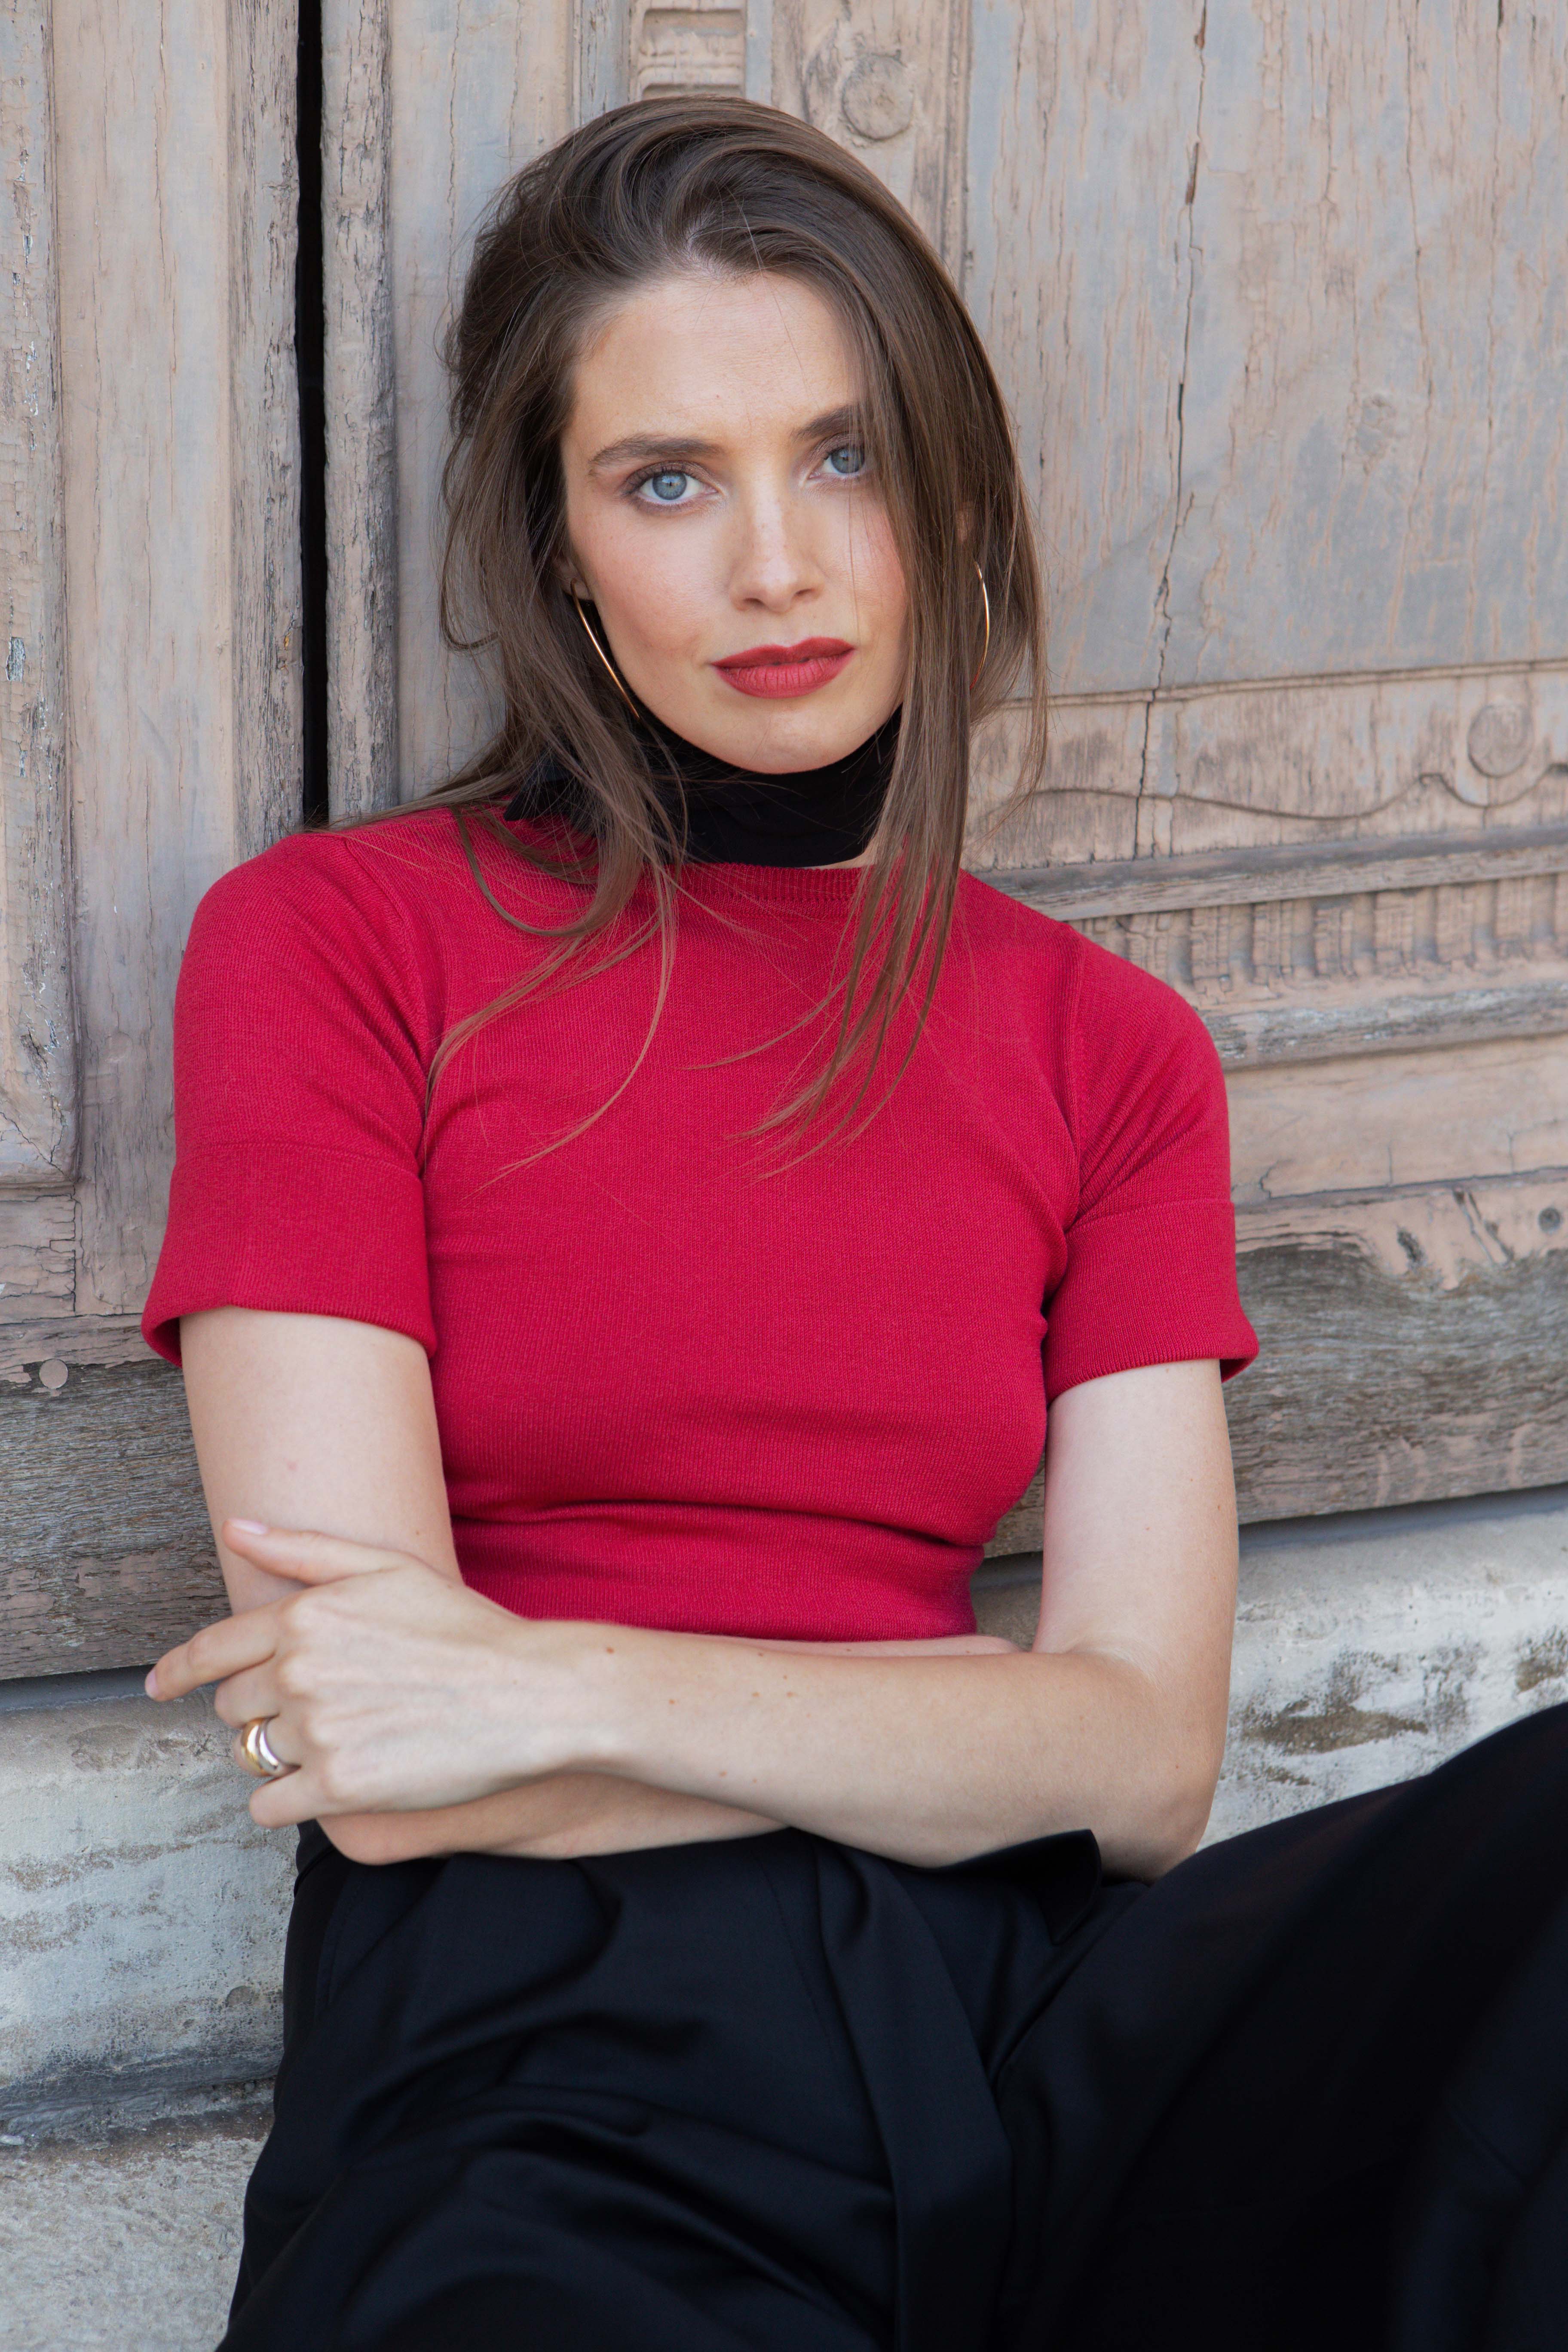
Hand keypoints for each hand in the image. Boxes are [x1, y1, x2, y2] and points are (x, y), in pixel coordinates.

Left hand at [145, 1521, 598, 1827]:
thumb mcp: (388, 1568)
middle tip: (315, 1708)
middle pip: (233, 1705)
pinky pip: (271, 1806)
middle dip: (261, 1708)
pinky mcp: (339, 1788)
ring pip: (253, 1756)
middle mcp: (299, 1672)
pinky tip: (326, 1783)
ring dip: (282, 1754)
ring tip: (338, 1739)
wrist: (528, 1694)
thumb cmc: (464, 1628)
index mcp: (305, 1616)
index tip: (158, 1685)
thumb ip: (305, 1550)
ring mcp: (317, 1732)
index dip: (178, 1669)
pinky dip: (288, 1800)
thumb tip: (236, 1529)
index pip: (212, 1649)